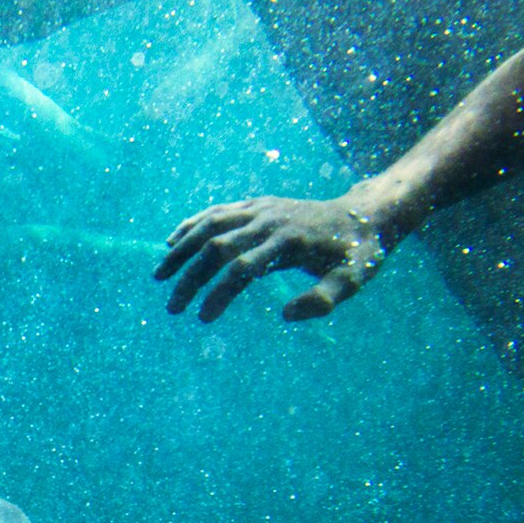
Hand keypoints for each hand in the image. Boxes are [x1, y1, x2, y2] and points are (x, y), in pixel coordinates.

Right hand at [155, 194, 387, 322]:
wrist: (364, 215)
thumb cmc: (356, 255)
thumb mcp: (351, 282)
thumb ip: (322, 300)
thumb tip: (285, 315)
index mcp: (289, 242)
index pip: (243, 268)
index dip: (219, 294)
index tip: (203, 318)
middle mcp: (269, 221)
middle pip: (217, 247)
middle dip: (191, 278)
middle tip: (173, 307)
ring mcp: (261, 209)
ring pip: (210, 224)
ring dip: (181, 248)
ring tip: (159, 275)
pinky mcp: (257, 204)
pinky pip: (217, 211)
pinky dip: (192, 224)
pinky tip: (171, 241)